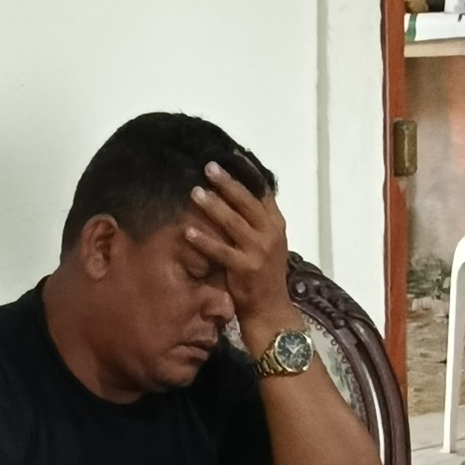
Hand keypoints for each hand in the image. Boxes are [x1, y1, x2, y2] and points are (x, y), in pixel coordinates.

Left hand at [188, 163, 294, 352]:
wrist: (271, 309)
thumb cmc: (263, 274)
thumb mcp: (267, 242)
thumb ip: (255, 220)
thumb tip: (234, 192)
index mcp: (276, 224)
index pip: (263, 190)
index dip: (247, 171)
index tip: (232, 155)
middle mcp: (271, 234)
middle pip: (248, 201)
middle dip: (227, 182)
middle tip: (208, 167)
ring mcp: (259, 251)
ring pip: (234, 222)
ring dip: (213, 206)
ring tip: (195, 192)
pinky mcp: (245, 269)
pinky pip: (221, 251)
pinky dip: (204, 241)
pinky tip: (188, 231)